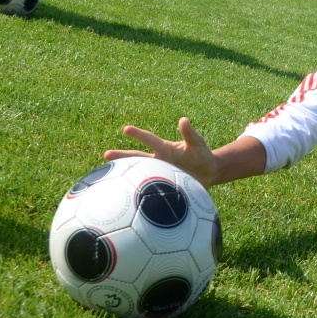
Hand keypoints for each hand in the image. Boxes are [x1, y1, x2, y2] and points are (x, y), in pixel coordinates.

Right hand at [103, 117, 218, 188]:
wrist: (209, 173)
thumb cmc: (202, 155)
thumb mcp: (197, 143)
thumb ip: (190, 133)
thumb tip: (184, 120)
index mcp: (165, 148)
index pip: (149, 140)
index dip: (139, 134)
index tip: (126, 129)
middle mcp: (158, 161)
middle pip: (137, 157)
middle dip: (122, 156)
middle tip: (106, 154)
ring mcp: (159, 174)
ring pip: (139, 174)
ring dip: (126, 175)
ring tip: (109, 176)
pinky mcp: (163, 187)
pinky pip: (149, 189)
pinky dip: (139, 192)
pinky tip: (127, 197)